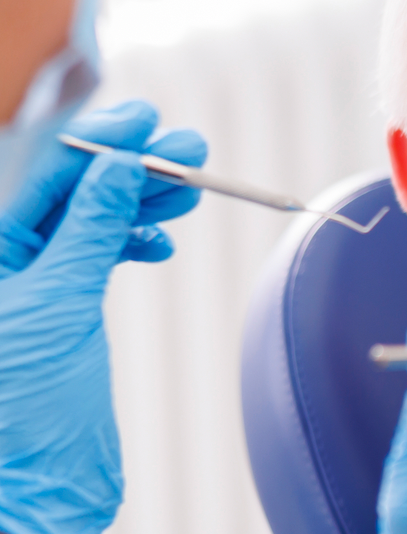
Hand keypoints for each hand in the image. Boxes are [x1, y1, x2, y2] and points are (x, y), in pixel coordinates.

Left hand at [0, 100, 205, 533]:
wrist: (37, 486)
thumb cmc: (22, 407)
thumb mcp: (56, 301)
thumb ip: (87, 229)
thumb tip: (116, 167)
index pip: (40, 177)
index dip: (94, 142)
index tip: (140, 118)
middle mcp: (7, 264)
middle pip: (71, 193)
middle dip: (131, 166)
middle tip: (187, 146)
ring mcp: (34, 286)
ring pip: (92, 221)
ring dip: (143, 200)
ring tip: (190, 185)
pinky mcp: (64, 313)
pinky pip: (99, 256)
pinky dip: (134, 242)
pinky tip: (161, 240)